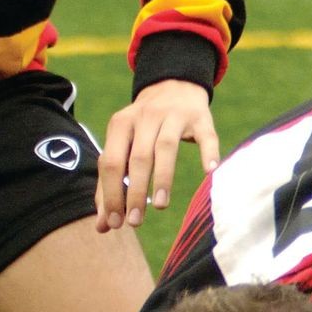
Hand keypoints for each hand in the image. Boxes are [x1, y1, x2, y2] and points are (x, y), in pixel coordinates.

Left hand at [96, 79, 217, 231]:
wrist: (173, 85)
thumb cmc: (144, 128)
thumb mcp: (123, 145)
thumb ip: (111, 183)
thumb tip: (101, 225)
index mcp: (120, 125)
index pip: (110, 162)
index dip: (110, 194)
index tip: (113, 223)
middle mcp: (145, 118)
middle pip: (137, 158)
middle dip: (134, 192)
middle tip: (135, 222)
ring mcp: (174, 116)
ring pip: (166, 148)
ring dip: (162, 178)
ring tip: (160, 206)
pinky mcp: (200, 118)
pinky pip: (205, 137)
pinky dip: (207, 153)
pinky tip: (209, 172)